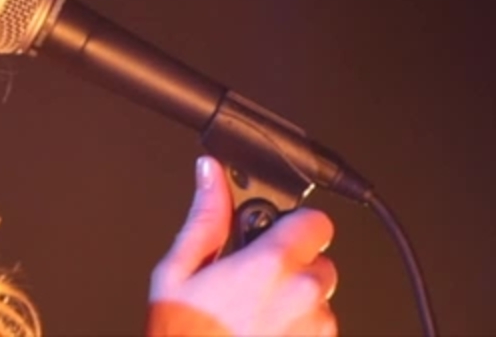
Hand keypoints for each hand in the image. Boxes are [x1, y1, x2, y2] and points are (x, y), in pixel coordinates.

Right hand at [147, 156, 337, 336]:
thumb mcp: (176, 273)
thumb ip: (204, 218)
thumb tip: (210, 175)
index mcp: (269, 265)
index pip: (316, 222)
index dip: (295, 226)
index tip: (275, 236)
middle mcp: (305, 296)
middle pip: (318, 263)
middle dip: (291, 270)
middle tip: (250, 288)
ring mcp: (317, 330)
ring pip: (319, 303)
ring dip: (294, 307)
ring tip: (250, 323)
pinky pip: (317, 334)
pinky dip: (295, 335)